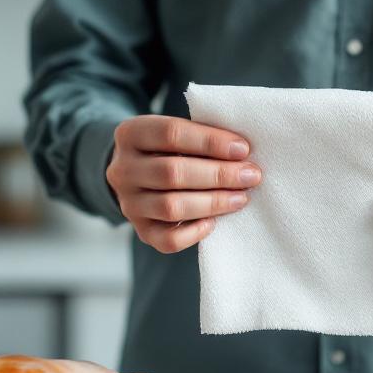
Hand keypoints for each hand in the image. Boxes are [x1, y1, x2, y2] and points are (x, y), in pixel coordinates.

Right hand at [106, 115, 261, 252]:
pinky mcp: (140, 230)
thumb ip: (201, 137)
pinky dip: (195, 232)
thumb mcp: (176, 133)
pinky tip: (214, 223)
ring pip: (171, 207)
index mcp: (130, 134)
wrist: (139, 175)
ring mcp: (129, 203)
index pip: (171, 134)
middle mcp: (122, 169)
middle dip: (218, 175)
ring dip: (213, 203)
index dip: (210, 141)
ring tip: (241, 197)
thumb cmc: (169, 150)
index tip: (242, 149)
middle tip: (250, 176)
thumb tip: (242, 152)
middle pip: (172, 172)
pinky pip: (168, 240)